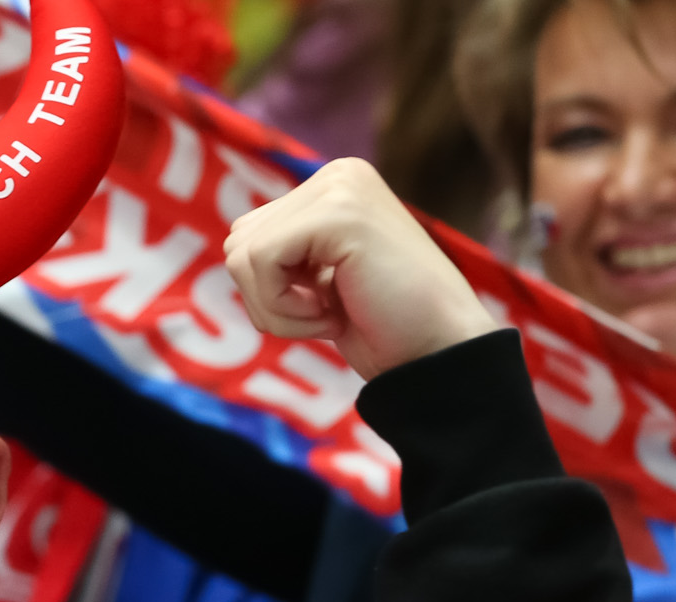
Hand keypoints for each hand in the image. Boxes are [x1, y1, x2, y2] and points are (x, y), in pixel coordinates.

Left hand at [224, 157, 497, 379]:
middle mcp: (337, 174)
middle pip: (237, 243)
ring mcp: (340, 188)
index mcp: (333, 186)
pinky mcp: (338, 212)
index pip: (247, 236)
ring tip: (331, 314)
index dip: (268, 291)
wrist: (440, 353)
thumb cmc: (385, 326)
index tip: (327, 305)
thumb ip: (285, 253)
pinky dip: (283, 308)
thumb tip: (235, 248)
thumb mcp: (323, 278)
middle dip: (267, 299)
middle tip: (328, 314)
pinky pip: (259, 262)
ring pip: (241, 254)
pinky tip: (332, 316)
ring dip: (276, 308)